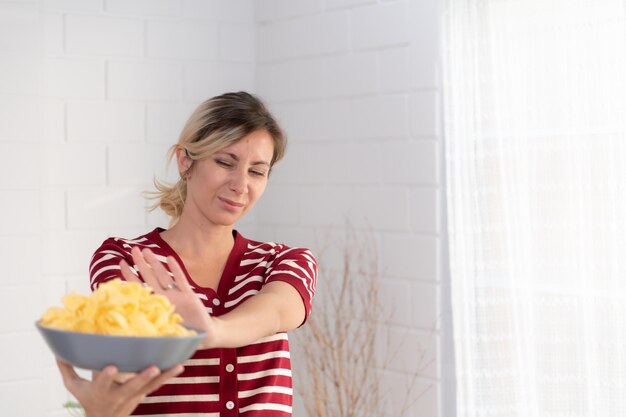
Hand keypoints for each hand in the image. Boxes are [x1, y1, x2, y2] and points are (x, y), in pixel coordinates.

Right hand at [56, 359, 182, 416]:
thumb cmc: (89, 399)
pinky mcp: (143, 394)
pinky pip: (157, 385)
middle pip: (131, 386)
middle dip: (141, 377)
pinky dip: (168, 376)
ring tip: (177, 366)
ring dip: (164, 376)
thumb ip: (67, 369)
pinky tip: (180, 366)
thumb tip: (57, 351)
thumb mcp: (75, 387)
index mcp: (101, 390)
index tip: (111, 367)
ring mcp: (134, 395)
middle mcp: (119, 394)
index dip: (106, 376)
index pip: (102, 382)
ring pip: (150, 385)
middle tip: (152, 368)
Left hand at [119, 247, 217, 347]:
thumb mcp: (162, 336)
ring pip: (163, 276)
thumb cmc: (182, 337)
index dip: (129, 276)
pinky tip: (170, 258)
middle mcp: (164, 299)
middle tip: (133, 249)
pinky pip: (181, 280)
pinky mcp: (190, 296)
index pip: (139, 288)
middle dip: (140, 263)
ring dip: (155, 262)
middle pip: (149, 277)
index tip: (121, 263)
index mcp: (155, 308)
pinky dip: (176, 269)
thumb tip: (124, 333)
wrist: (204, 336)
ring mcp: (177, 296)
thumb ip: (148, 331)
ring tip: (147, 250)